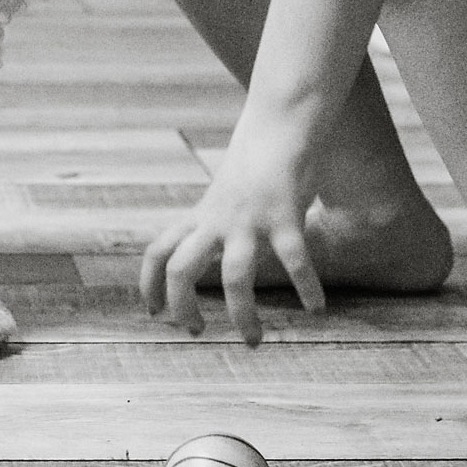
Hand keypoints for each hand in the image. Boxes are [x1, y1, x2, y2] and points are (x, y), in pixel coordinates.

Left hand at [140, 140, 326, 344]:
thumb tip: (208, 249)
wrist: (279, 125)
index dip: (149, 284)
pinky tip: (317, 310)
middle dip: (183, 307)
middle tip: (196, 332)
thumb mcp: (222, 194)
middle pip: (182, 270)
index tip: (153, 311)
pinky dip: (307, 289)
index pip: (158, 251)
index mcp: (200, 216)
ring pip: (234, 278)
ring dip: (242, 316)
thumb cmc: (255, 161)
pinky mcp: (284, 217)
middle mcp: (217, 221)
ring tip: (253, 341)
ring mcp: (249, 220)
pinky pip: (296, 262)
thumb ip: (213, 221)